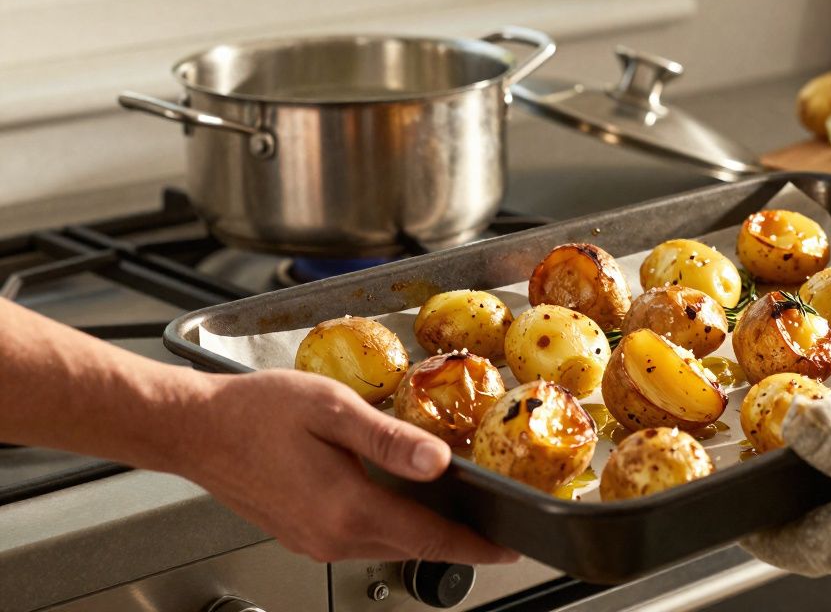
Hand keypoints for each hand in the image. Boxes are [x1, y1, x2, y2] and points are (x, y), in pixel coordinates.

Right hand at [175, 370, 515, 564]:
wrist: (192, 429)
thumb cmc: (255, 411)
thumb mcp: (333, 410)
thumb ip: (391, 440)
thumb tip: (441, 464)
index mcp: (348, 510)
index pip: (431, 539)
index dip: (478, 544)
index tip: (511, 545)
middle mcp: (332, 538)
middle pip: (414, 546)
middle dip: (457, 536)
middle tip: (492, 519)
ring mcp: (314, 542)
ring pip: (388, 544)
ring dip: (422, 530)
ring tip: (456, 506)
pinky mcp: (302, 535)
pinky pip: (361, 537)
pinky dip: (390, 524)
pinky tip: (398, 496)